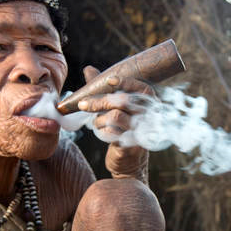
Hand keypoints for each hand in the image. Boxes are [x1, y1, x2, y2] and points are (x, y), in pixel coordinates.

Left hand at [77, 65, 150, 181]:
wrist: (128, 161)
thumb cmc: (121, 129)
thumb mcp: (114, 108)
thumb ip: (103, 89)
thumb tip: (88, 69)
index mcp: (148, 103)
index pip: (140, 87)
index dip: (124, 81)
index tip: (108, 80)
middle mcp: (149, 115)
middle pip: (122, 101)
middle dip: (99, 101)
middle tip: (82, 105)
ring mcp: (142, 131)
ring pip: (116, 116)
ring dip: (100, 119)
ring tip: (97, 124)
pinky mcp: (134, 145)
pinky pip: (114, 133)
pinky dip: (104, 130)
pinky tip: (103, 132)